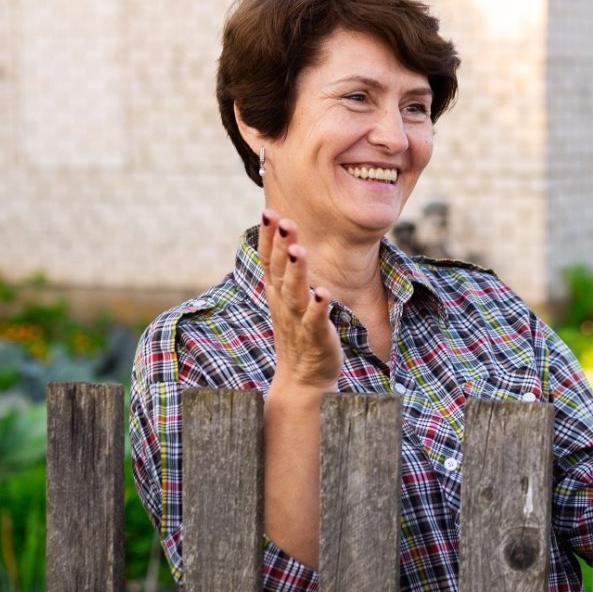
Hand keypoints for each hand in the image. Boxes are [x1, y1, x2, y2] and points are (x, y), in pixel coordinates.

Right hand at [259, 209, 342, 391]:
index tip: (270, 211)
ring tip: (297, 250)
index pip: (269, 260)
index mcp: (277, 293)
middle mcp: (284, 304)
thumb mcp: (288, 299)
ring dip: (296, 272)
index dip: (269, 237)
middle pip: (279, 271)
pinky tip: (323, 293)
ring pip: (295, 293)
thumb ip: (286, 272)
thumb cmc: (298, 333)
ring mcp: (298, 321)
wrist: (303, 380)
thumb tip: (286, 240)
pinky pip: (315, 321)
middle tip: (284, 220)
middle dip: (281, 245)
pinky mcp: (316, 338)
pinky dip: (318, 308)